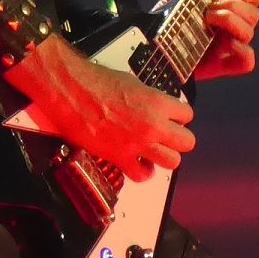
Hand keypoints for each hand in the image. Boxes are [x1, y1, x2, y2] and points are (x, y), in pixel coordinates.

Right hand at [9, 33, 196, 180]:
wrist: (71, 91)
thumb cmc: (95, 82)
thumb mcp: (132, 82)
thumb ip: (149, 99)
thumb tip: (154, 106)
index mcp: (157, 102)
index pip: (187, 115)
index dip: (179, 117)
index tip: (172, 118)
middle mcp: (152, 125)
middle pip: (187, 142)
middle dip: (178, 139)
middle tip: (167, 136)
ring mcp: (138, 144)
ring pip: (172, 161)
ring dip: (164, 156)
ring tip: (155, 151)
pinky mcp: (120, 158)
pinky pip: (143, 175)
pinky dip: (142, 171)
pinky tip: (137, 162)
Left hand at [159, 0, 258, 81]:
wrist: (154, 49)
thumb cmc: (168, 21)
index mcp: (228, 6)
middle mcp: (233, 25)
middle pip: (254, 13)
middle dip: (234, 5)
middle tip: (210, 7)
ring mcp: (230, 46)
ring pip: (249, 32)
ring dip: (231, 21)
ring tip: (208, 19)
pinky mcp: (224, 65)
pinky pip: (247, 61)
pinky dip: (242, 50)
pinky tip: (225, 43)